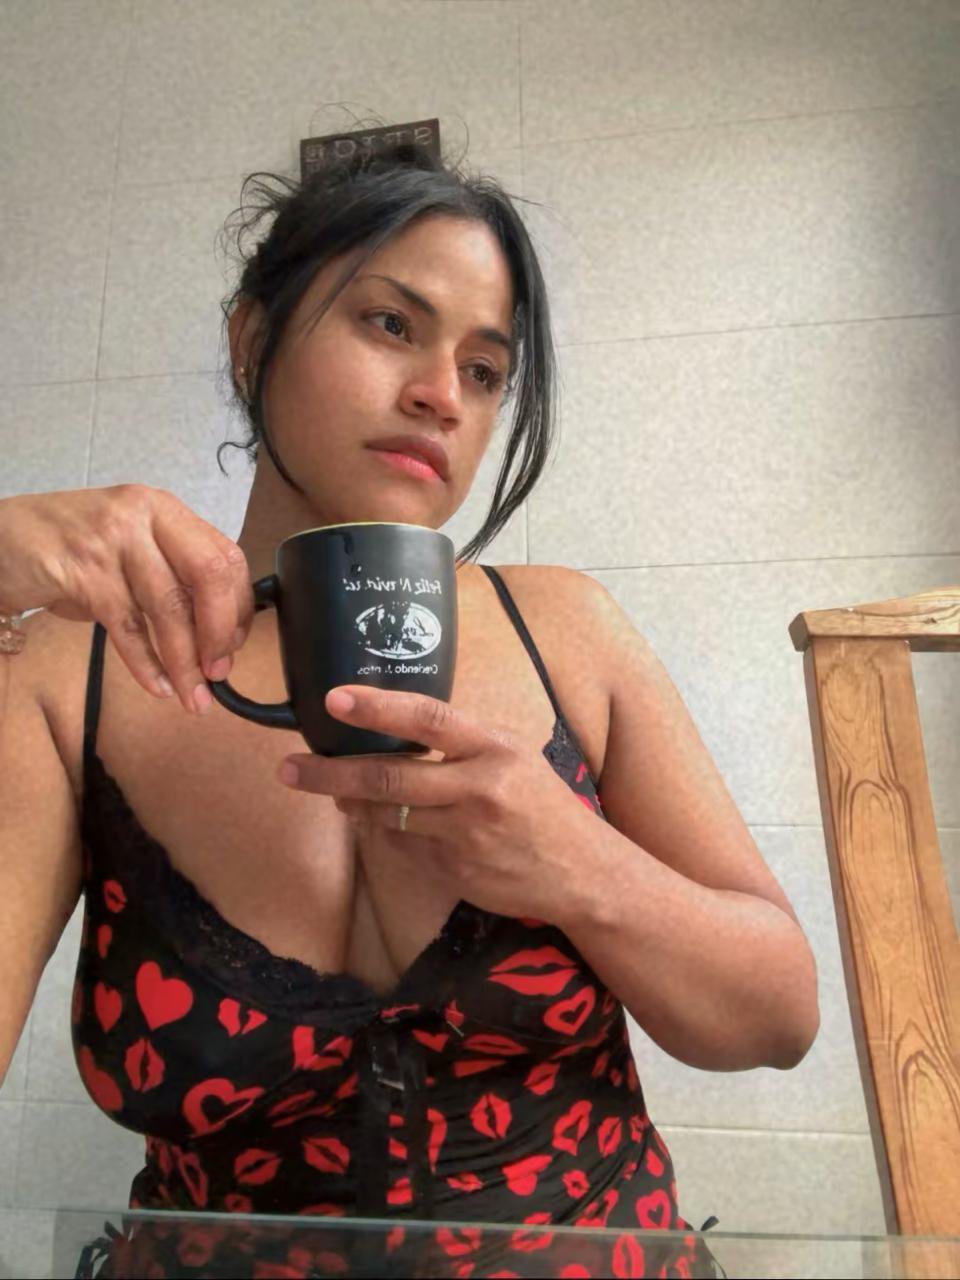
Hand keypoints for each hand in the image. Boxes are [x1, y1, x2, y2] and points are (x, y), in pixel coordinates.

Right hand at [0, 486, 254, 712]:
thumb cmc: (69, 552)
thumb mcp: (129, 552)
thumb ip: (171, 577)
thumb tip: (218, 635)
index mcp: (165, 510)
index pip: (224, 556)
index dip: (238, 607)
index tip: (234, 645)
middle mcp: (144, 515)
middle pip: (207, 576)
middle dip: (219, 632)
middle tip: (218, 673)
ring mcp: (112, 538)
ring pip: (168, 607)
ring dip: (184, 662)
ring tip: (193, 696)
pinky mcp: (82, 569)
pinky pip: (127, 626)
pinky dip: (146, 663)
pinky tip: (158, 686)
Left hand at [277, 685, 597, 925]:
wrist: (582, 872)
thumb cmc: (542, 806)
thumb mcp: (513, 758)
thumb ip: (459, 744)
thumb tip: (391, 734)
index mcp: (494, 747)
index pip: (428, 717)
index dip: (377, 707)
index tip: (334, 699)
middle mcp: (479, 787)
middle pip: (389, 775)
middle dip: (330, 772)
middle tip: (289, 767)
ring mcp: (465, 833)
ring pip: (385, 816)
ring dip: (351, 804)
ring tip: (333, 791)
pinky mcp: (455, 869)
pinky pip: (401, 846)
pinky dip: (382, 832)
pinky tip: (379, 823)